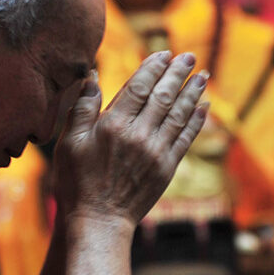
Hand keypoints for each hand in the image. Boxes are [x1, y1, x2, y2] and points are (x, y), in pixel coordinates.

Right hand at [52, 51, 208, 224]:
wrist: (98, 220)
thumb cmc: (77, 182)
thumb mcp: (69, 142)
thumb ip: (83, 108)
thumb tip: (93, 77)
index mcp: (113, 125)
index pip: (139, 87)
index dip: (153, 67)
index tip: (164, 54)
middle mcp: (139, 135)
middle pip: (164, 96)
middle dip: (178, 73)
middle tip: (190, 57)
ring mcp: (156, 152)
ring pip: (179, 114)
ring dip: (193, 93)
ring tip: (203, 76)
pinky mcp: (167, 168)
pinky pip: (186, 138)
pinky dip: (197, 121)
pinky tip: (204, 107)